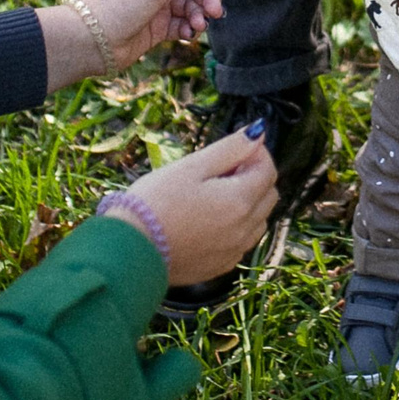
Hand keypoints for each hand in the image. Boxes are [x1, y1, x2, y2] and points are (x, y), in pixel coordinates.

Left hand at [43, 0, 232, 88]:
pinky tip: (189, 34)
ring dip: (200, 14)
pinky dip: (189, 27)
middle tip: (215, 11)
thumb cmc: (120, 0)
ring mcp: (156, 2)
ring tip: (199, 25)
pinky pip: (182, 23)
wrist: (93, 40)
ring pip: (191, 4)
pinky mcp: (157, 25)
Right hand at [105, 129, 279, 285]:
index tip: (234, 150)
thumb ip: (230, 148)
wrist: (129, 250)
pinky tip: (210, 219)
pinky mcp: (220, 266)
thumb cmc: (156, 202)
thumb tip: (258, 133)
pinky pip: (242, 241)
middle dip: (255, 176)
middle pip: (269, 195)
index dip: (256, 153)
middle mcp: (244, 229)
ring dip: (249, 203)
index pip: (268, 170)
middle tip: (223, 169)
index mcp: (240, 201)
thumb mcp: (192, 166)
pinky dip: (237, 226)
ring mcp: (234, 251)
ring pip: (259, 220)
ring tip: (215, 194)